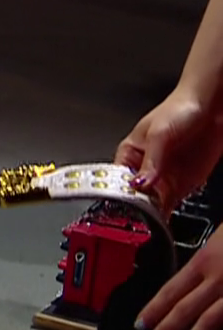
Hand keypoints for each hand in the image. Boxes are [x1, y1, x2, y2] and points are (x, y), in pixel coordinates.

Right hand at [115, 87, 222, 209]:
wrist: (213, 107)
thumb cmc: (181, 109)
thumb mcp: (160, 133)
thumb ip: (151, 160)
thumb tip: (140, 183)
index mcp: (130, 153)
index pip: (117, 179)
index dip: (117, 192)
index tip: (121, 204)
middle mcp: (145, 168)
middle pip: (133, 196)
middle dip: (134, 207)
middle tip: (138, 216)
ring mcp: (163, 179)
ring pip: (150, 204)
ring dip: (149, 214)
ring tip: (148, 222)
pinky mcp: (182, 186)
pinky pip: (169, 206)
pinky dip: (165, 215)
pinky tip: (161, 221)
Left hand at [137, 236, 222, 329]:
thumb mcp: (218, 244)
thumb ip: (205, 268)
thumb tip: (187, 292)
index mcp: (204, 261)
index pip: (171, 289)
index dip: (154, 309)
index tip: (140, 323)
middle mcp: (218, 278)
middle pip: (185, 308)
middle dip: (166, 328)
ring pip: (210, 320)